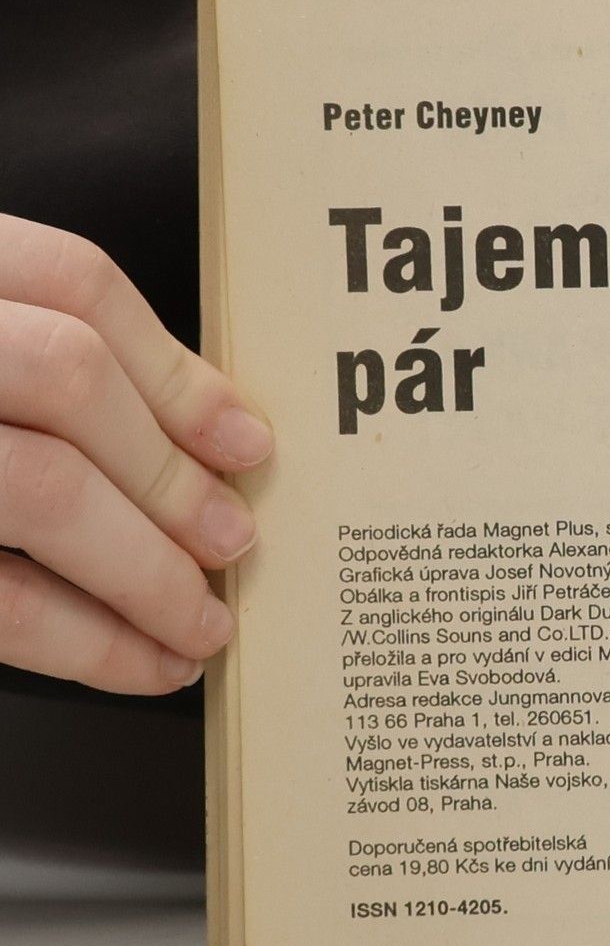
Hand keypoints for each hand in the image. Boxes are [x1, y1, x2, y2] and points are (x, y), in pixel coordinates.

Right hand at [0, 215, 272, 693]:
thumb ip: (28, 356)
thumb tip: (200, 432)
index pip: (71, 283)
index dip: (174, 369)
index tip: (245, 440)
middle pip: (65, 378)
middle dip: (167, 471)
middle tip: (231, 541)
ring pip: (37, 488)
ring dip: (143, 569)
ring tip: (200, 621)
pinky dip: (82, 640)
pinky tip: (137, 663)